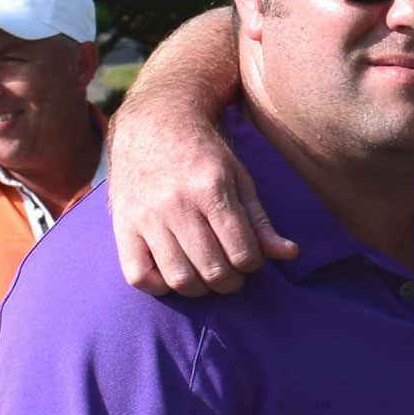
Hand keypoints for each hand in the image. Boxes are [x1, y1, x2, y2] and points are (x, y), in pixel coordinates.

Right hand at [108, 105, 294, 296]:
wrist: (153, 125)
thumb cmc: (203, 155)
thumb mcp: (239, 179)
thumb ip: (260, 220)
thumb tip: (290, 254)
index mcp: (212, 189)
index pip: (242, 251)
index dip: (253, 264)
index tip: (249, 258)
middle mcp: (176, 204)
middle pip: (213, 270)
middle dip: (231, 281)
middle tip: (231, 273)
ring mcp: (146, 217)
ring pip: (178, 278)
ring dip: (200, 289)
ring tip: (206, 276)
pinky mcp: (123, 226)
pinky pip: (138, 276)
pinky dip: (159, 286)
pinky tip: (173, 274)